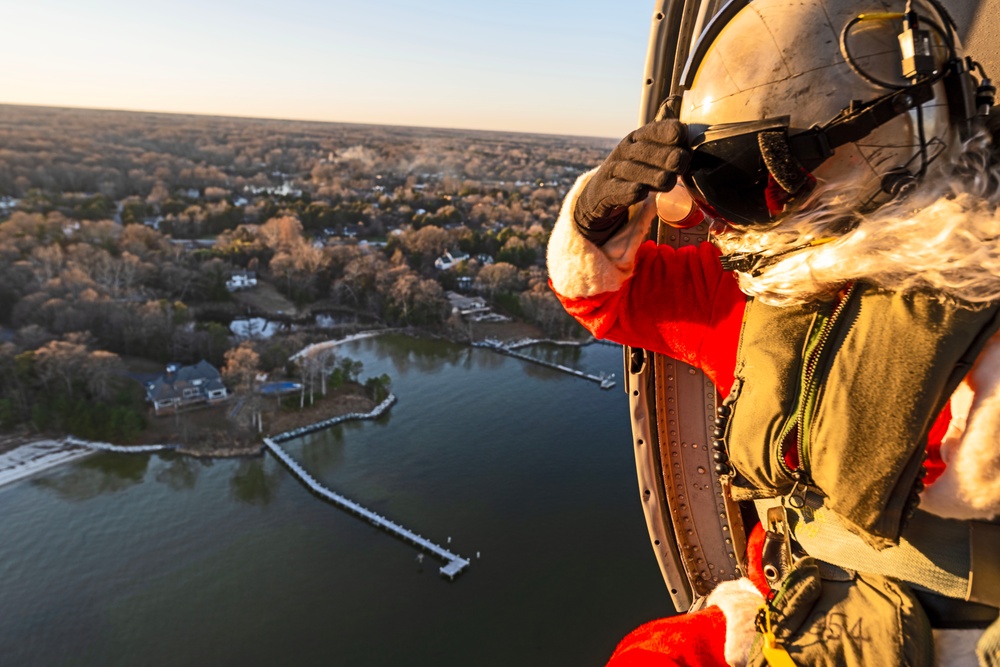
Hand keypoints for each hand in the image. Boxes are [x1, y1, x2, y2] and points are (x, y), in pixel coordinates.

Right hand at [575, 119, 689, 244]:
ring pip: (630, 171)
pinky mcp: (603, 192)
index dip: (665, 131)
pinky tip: (640, 192)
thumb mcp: (649, 158)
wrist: (599, 194)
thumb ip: (669, 149)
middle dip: (663, 155)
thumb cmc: (633, 174)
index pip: (651, 132)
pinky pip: (615, 190)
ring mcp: (611, 171)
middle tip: (681, 161)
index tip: (680, 133)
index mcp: (636, 140)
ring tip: (667, 181)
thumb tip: (690, 137)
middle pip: (642, 151)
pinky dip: (627, 192)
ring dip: (650, 175)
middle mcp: (623, 152)